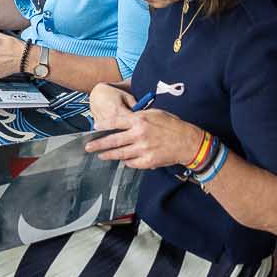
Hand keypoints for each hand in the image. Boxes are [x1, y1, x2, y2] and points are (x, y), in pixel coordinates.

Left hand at [83, 93, 207, 171]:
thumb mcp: (155, 113)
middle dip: (98, 144)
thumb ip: (138, 116)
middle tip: (88, 147)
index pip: (115, 122)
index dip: (103, 125)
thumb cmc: (172, 125)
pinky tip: (123, 160)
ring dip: (108, 155)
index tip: (94, 127)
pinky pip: (131, 163)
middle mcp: (139, 135)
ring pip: (120, 154)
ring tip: (100, 155)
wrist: (188, 142)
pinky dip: (126, 161)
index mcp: (140, 120)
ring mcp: (143, 149)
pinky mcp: (148, 161)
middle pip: (113, 140)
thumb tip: (123, 120)